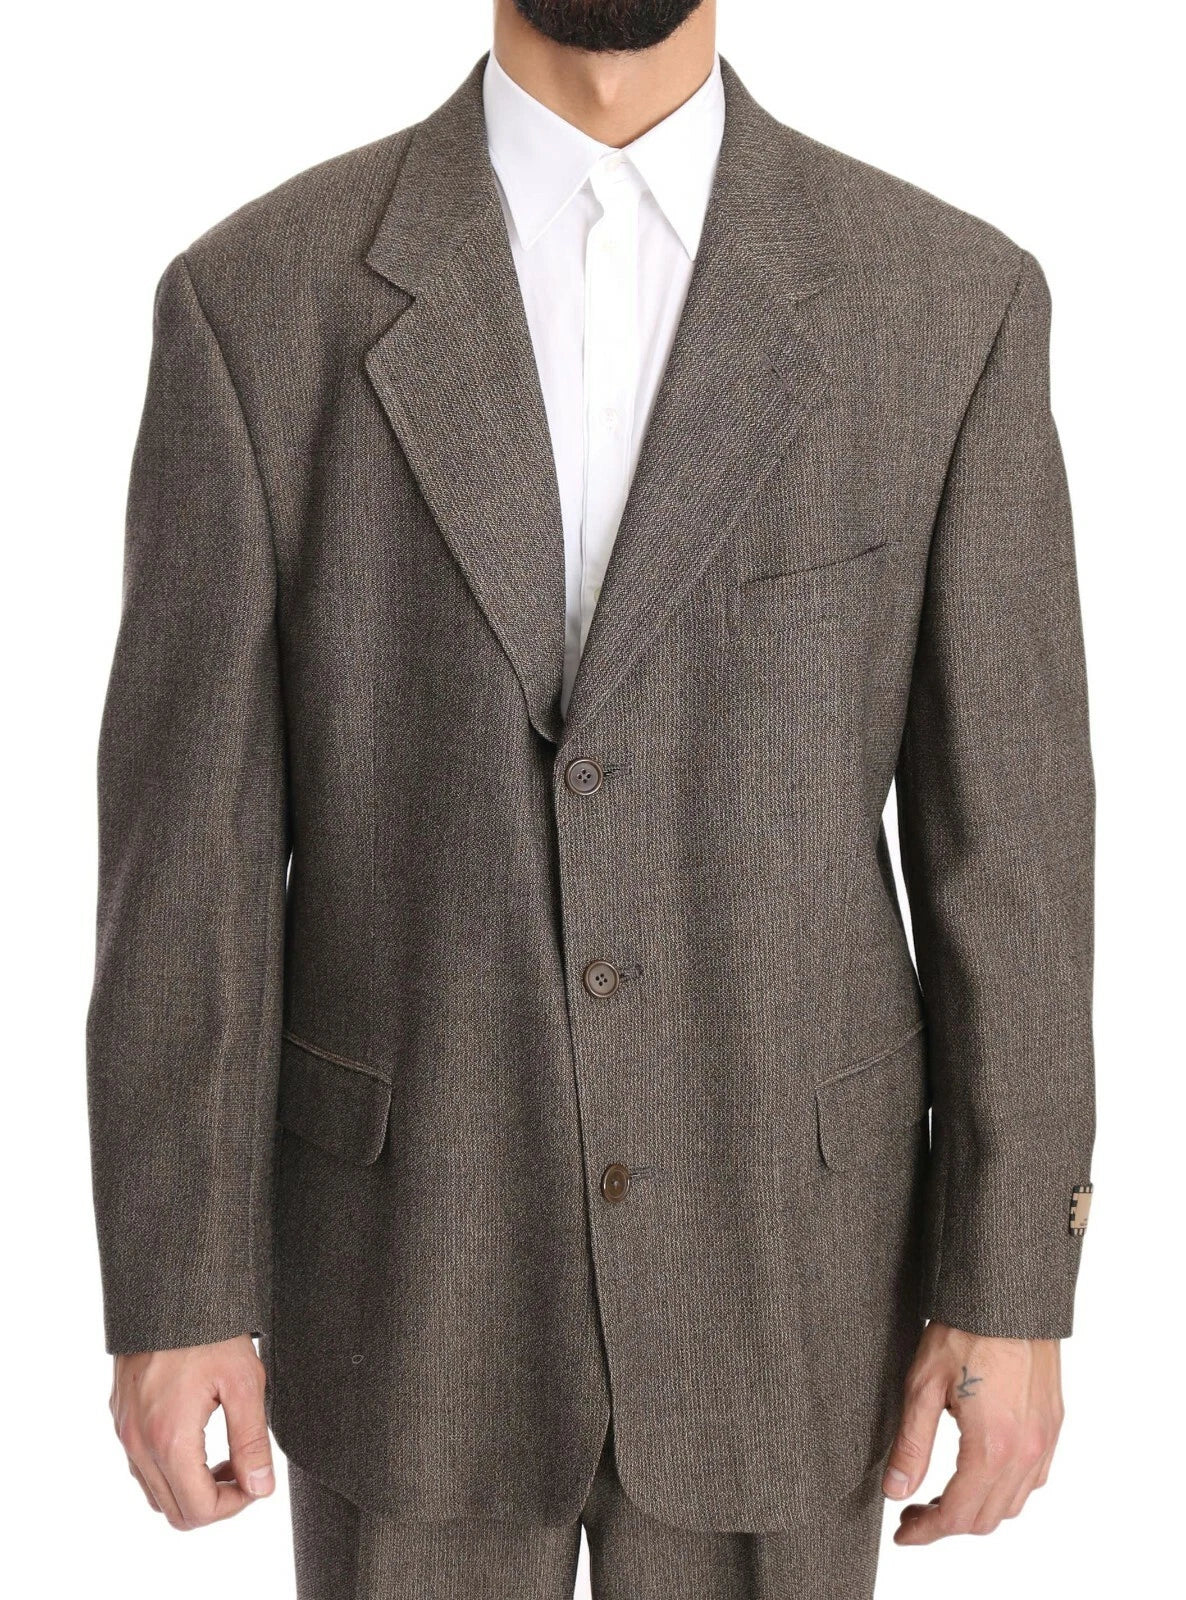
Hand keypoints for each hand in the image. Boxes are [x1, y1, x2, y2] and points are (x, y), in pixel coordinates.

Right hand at [110, 1335, 273, 1529]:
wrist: (169, 1288)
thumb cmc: (210, 1330)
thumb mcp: (245, 1381)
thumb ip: (252, 1441)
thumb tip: (261, 1488)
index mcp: (169, 1439)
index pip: (199, 1509)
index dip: (235, 1505)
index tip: (257, 1480)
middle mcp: (138, 1442)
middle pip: (175, 1511)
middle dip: (215, 1502)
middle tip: (244, 1469)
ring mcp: (124, 1431)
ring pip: (155, 1493)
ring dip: (192, 1488)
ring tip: (227, 1455)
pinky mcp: (121, 1416)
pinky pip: (142, 1467)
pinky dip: (172, 1469)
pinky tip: (201, 1438)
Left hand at [883, 1321, 1062, 1542]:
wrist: (1008, 1296)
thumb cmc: (964, 1331)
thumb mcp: (923, 1386)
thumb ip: (911, 1445)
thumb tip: (896, 1491)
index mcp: (992, 1448)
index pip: (957, 1515)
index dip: (926, 1532)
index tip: (902, 1533)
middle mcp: (1026, 1452)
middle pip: (986, 1517)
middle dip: (947, 1524)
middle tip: (914, 1512)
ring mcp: (1044, 1440)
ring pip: (1013, 1503)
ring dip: (977, 1510)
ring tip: (942, 1494)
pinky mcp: (1052, 1424)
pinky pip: (1033, 1478)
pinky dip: (1005, 1490)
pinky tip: (980, 1472)